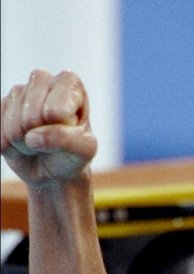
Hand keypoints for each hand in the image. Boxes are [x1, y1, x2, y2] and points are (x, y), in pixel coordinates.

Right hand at [1, 69, 96, 186]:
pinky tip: (22, 144)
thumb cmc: (74, 155)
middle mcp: (43, 81)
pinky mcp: (2, 106)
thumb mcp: (84, 149)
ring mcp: (20, 92)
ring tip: (38, 144)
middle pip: (31, 111)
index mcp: (70, 83)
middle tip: (52, 141)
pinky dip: (10, 146)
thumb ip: (65, 139)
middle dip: (41, 135)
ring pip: (13, 123)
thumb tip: (32, 136)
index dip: (57, 119)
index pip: (57, 100)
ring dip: (25, 143)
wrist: (54, 171)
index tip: (68, 128)